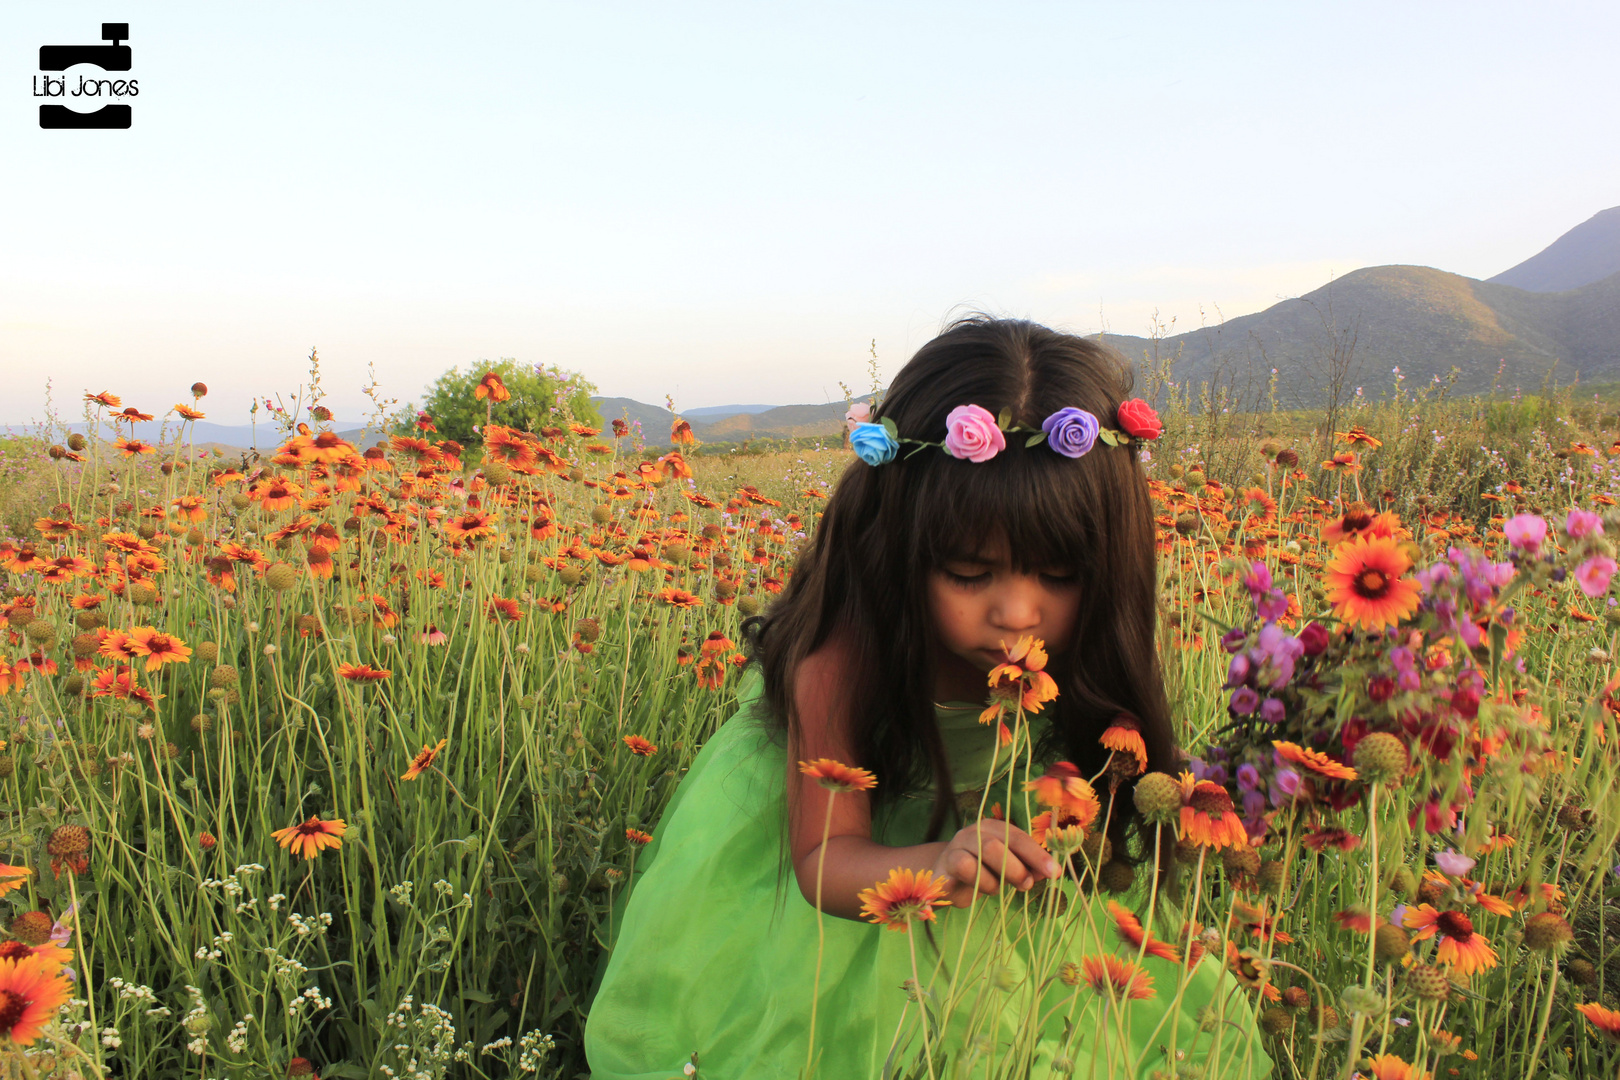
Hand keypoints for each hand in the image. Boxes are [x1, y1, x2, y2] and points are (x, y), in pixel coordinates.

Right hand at [931, 820, 1060, 907]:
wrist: (947, 879)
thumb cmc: (982, 871)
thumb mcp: (1009, 869)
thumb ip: (1029, 868)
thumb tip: (1051, 871)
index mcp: (995, 828)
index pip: (1019, 837)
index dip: (1038, 855)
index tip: (1055, 872)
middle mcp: (976, 830)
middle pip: (1001, 844)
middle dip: (1018, 868)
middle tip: (1026, 885)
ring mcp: (959, 843)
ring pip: (985, 852)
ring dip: (997, 878)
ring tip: (998, 889)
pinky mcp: (947, 861)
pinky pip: (965, 866)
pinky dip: (980, 881)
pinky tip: (980, 889)